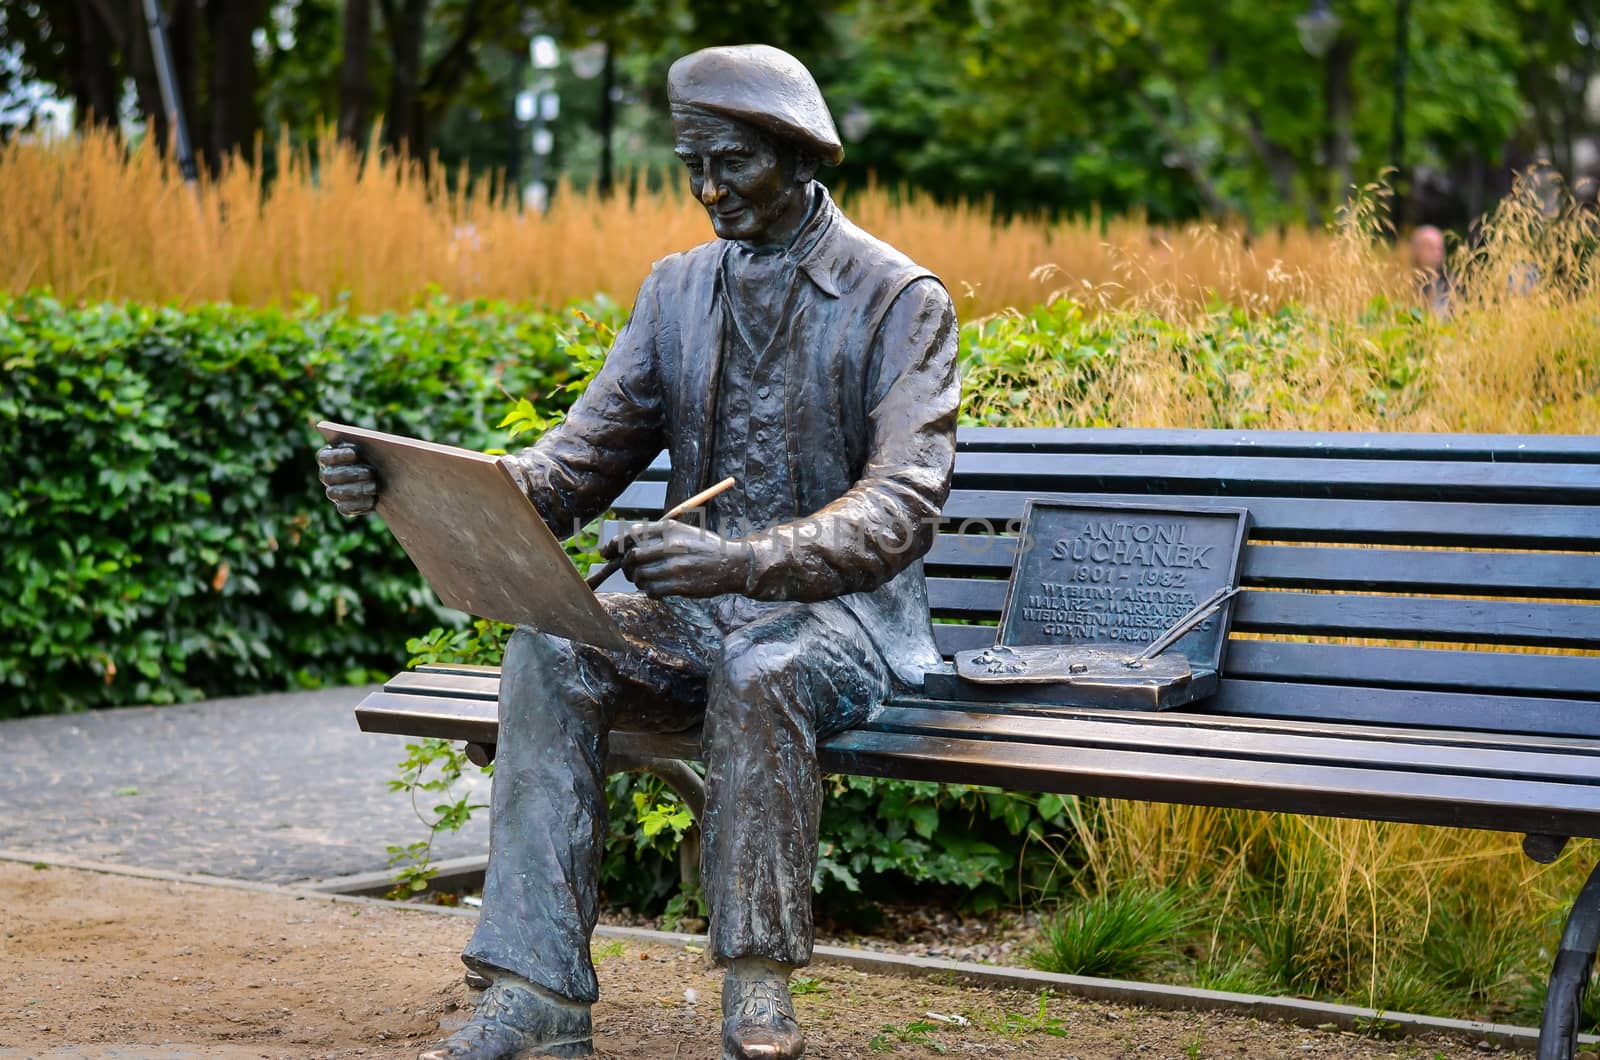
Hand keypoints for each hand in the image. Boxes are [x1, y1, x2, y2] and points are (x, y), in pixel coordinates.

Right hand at [318, 443, 378, 516]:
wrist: (386, 477)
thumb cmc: (374, 455)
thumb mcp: (370, 446)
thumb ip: (362, 441)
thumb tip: (358, 437)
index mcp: (327, 457)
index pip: (325, 457)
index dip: (338, 455)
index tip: (355, 453)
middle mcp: (326, 475)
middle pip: (328, 476)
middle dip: (350, 474)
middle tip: (370, 472)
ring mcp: (333, 492)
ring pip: (334, 493)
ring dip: (355, 490)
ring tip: (374, 486)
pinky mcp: (343, 506)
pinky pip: (345, 508)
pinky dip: (359, 504)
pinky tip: (374, 499)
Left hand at [608, 519, 751, 597]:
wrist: (732, 564)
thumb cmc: (706, 548)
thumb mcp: (683, 531)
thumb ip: (657, 534)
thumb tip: (627, 545)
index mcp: (670, 528)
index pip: (632, 534)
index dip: (614, 545)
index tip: (605, 552)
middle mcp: (670, 545)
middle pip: (632, 556)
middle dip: (626, 566)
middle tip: (630, 571)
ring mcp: (675, 566)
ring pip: (640, 575)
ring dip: (638, 580)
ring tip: (646, 581)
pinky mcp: (679, 585)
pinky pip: (651, 590)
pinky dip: (649, 591)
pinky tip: (657, 590)